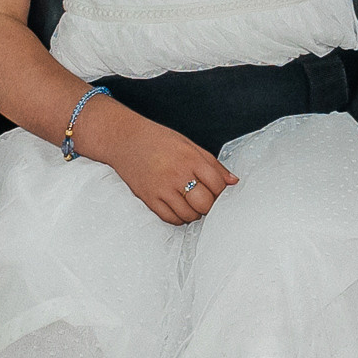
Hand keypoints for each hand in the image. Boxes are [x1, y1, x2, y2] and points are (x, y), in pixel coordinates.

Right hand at [79, 98, 234, 225]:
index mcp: (191, 158)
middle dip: (209, 204)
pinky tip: (178, 207)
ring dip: (194, 213)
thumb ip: (212, 164)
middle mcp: (177, 174)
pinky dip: (178, 217)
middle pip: (205, 203)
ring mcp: (162, 188)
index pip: (217, 185)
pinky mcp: (149, 198)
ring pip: (189, 215)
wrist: (125, 139)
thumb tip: (233, 181)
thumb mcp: (189, 144)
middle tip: (205, 199)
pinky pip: (170, 218)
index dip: (221, 191)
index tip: (218, 191)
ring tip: (191, 203)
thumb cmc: (158, 139)